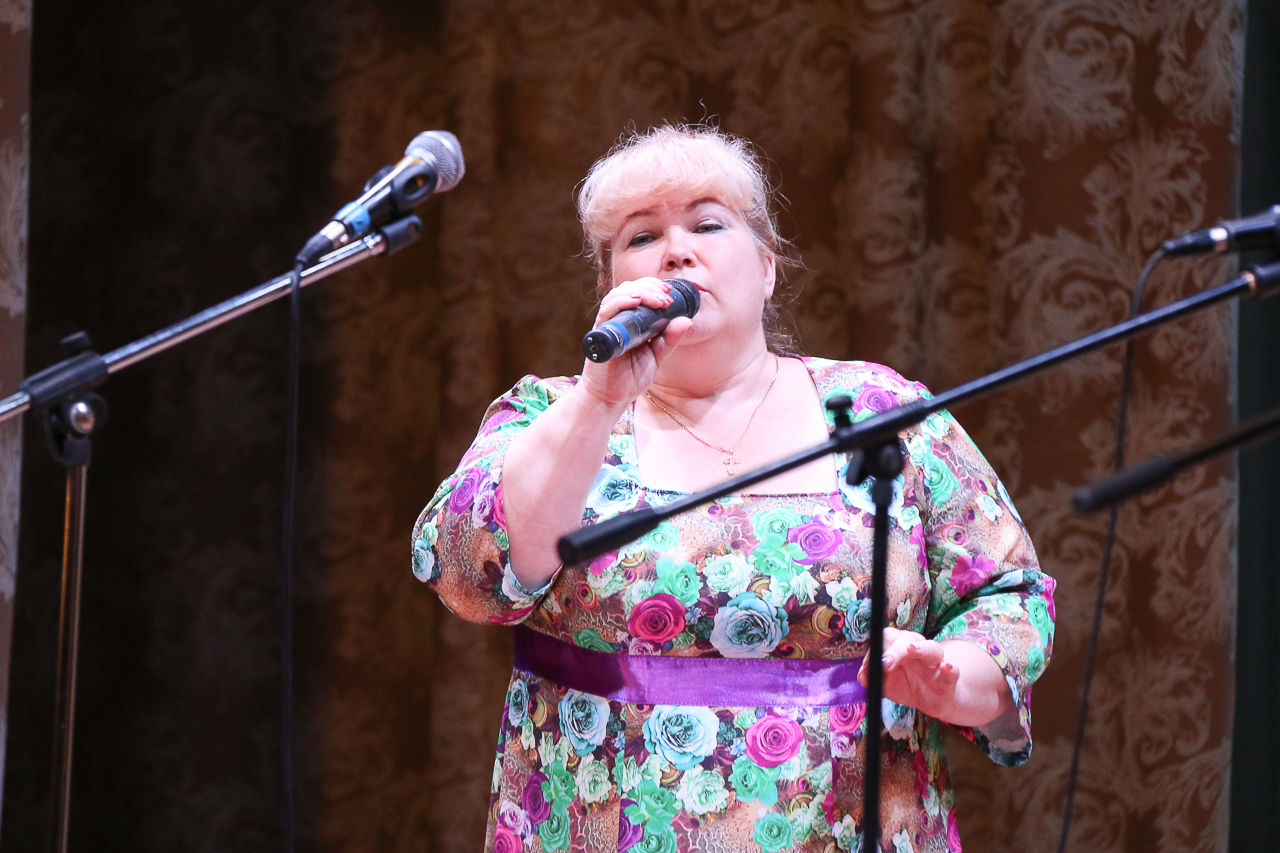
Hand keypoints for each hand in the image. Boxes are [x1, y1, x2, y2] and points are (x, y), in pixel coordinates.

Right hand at [578, 277, 692, 409]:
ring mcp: (607, 325)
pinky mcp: (600, 334)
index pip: (639, 292)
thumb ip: (670, 339)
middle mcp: (617, 319)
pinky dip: (621, 302)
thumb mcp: (657, 356)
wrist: (610, 399)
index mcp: (630, 321)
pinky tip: (635, 301)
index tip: (670, 291)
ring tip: (658, 299)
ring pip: (617, 295)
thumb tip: (688, 320)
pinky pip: (607, 311)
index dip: (653, 287)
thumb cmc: (630, 378)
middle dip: (649, 287)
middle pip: (629, 289)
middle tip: (667, 295)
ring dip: (639, 292)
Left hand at [858, 627, 1011, 726]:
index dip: (877, 647)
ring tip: (912, 649)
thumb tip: (862, 674)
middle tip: (885, 661)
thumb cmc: (907, 685)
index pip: (888, 637)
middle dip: (894, 649)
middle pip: (908, 639)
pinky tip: (946, 667)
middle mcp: (919, 649)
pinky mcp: (950, 679)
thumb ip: (872, 677)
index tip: (870, 664)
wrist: (933, 700)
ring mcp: (936, 662)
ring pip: (931, 649)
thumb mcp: (886, 683)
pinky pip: (953, 671)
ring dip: (921, 648)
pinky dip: (950, 668)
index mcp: (900, 647)